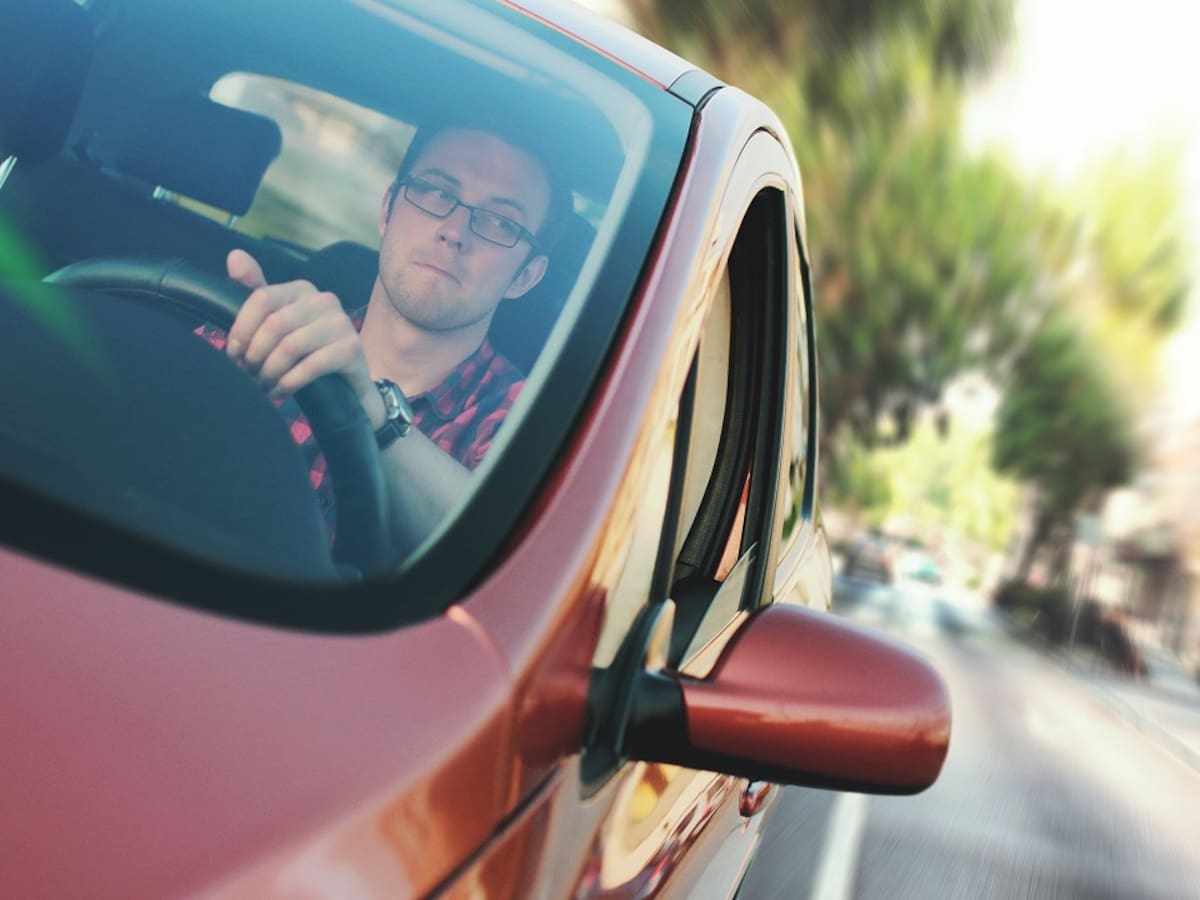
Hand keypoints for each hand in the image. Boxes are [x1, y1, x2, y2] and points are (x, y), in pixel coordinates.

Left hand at [225, 249, 381, 422]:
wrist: (347, 387)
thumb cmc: (307, 353)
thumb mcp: (278, 324)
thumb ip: (256, 293)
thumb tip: (234, 256)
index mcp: (302, 289)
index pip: (261, 298)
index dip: (242, 329)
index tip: (234, 354)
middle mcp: (324, 300)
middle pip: (274, 324)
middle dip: (255, 354)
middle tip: (249, 374)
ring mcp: (341, 323)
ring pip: (290, 346)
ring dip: (270, 371)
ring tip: (263, 385)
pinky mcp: (352, 349)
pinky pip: (310, 366)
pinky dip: (289, 383)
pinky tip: (280, 392)